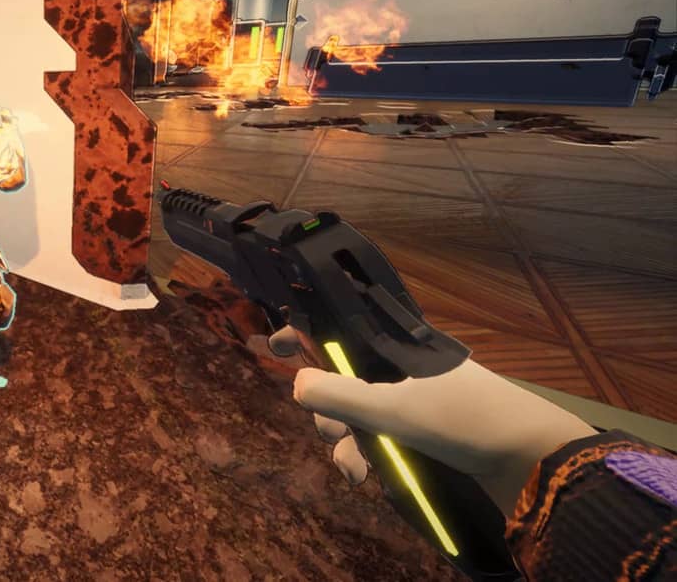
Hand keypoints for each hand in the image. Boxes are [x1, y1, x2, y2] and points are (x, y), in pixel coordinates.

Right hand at [269, 326, 596, 514]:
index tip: (275, 345)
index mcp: (398, 347)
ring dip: (346, 445)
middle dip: (326, 410)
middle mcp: (402, 371)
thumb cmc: (464, 420)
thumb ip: (338, 395)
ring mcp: (415, 406)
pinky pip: (380, 442)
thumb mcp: (394, 408)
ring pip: (358, 418)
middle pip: (342, 381)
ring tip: (356, 471)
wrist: (533, 463)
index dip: (305, 334)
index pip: (341, 328)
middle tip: (330, 432)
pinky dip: (369, 460)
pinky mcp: (424, 439)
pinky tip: (370, 480)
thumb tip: (295, 384)